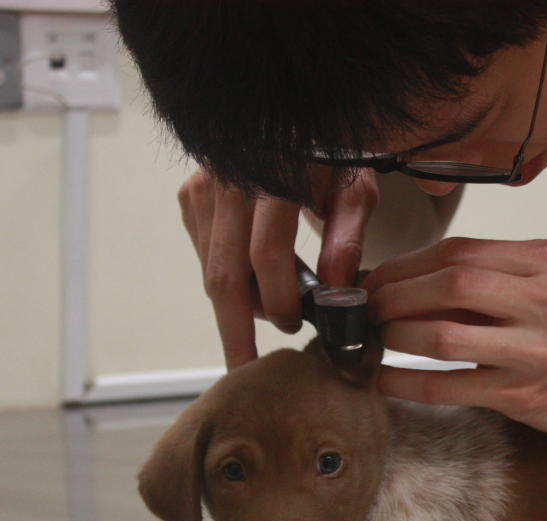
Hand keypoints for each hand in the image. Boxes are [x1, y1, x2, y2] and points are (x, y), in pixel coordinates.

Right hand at [177, 167, 379, 369]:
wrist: (290, 121)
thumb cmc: (334, 156)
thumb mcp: (355, 190)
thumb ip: (347, 240)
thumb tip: (337, 295)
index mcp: (275, 177)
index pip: (267, 255)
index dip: (281, 300)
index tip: (296, 329)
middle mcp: (230, 180)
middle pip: (224, 275)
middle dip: (236, 332)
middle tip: (246, 374)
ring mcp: (204, 186)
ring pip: (212, 269)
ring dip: (238, 305)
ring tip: (273, 317)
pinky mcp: (192, 194)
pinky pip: (204, 254)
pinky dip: (228, 279)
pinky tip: (255, 285)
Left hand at [366, 237, 546, 433]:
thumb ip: (491, 276)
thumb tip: (404, 281)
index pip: (460, 251)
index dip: (407, 265)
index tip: (378, 278)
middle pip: (451, 285)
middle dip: (396, 296)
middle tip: (371, 309)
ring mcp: (537, 349)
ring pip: (444, 335)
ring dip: (396, 336)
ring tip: (379, 340)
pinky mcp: (523, 393)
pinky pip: (447, 386)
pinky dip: (405, 382)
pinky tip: (385, 380)